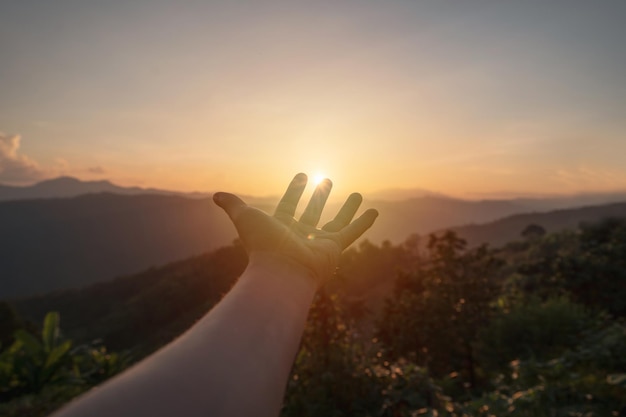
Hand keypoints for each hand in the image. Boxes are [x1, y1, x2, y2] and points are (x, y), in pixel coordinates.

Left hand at [213, 173, 377, 284]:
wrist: (281, 272)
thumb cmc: (263, 245)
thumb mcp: (246, 218)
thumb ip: (233, 205)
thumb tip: (216, 195)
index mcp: (281, 226)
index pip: (290, 203)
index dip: (295, 189)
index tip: (303, 175)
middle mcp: (301, 234)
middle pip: (313, 211)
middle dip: (320, 196)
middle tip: (327, 180)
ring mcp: (318, 242)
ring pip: (336, 221)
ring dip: (347, 207)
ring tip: (357, 192)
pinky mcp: (335, 249)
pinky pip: (352, 233)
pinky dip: (363, 222)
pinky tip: (375, 210)